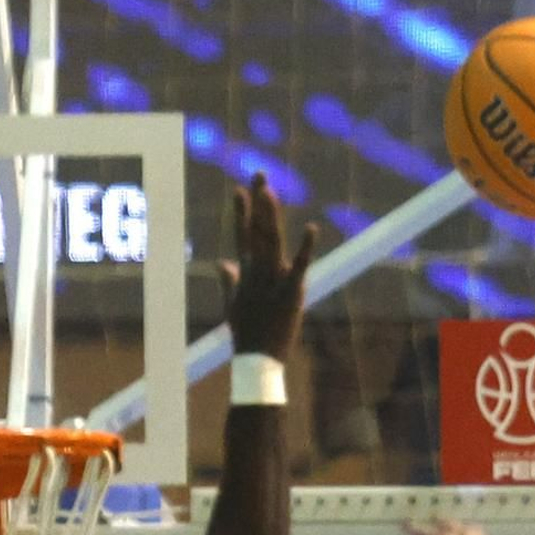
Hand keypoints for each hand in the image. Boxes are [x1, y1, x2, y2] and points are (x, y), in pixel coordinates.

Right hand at [221, 173, 316, 363]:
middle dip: (258, 201)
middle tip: (260, 174)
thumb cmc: (246, 334)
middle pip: (256, 230)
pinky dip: (306, 247)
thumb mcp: (233, 305)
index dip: (241, 212)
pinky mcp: (291, 292)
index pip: (242, 235)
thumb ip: (229, 281)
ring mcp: (273, 280)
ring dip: (270, 215)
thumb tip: (222, 263)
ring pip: (272, 241)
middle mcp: (258, 271)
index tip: (240, 189)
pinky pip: (300, 266)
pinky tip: (312, 227)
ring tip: (270, 191)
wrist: (257, 360)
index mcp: (246, 273)